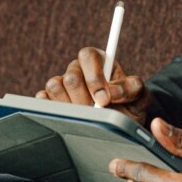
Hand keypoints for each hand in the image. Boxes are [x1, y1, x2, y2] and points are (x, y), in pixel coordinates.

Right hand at [35, 47, 150, 125]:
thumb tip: (112, 93)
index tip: (104, 100)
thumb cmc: (130, 106)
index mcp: (98, 61)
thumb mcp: (140, 96)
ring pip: (54, 87)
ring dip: (71, 106)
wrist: (121, 125)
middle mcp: (78, 69)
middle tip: (97, 113)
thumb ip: (131, 88)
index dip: (94, 78)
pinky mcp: (49, 100)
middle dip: (85, 99)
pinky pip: (42, 100)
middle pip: (70, 77)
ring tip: (87, 116)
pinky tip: (72, 118)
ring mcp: (62, 85)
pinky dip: (55, 111)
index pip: (87, 56)